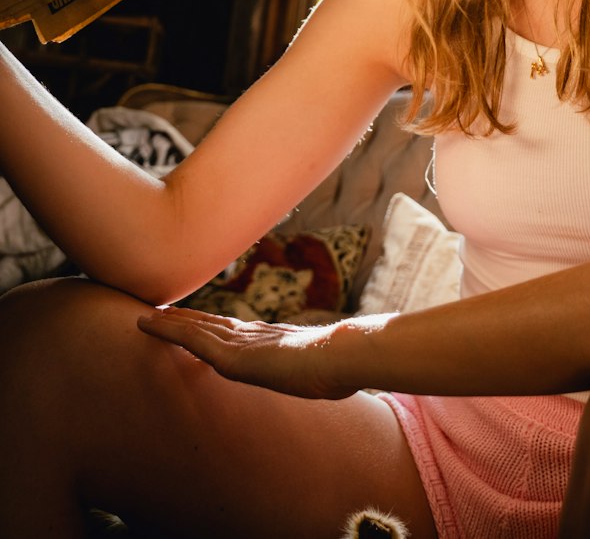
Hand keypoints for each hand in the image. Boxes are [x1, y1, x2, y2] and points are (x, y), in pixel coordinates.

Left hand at [137, 304, 381, 400]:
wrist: (343, 356)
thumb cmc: (342, 364)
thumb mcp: (328, 370)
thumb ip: (321, 367)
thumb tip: (338, 378)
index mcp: (274, 341)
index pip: (236, 331)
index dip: (214, 325)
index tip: (197, 321)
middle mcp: (254, 336)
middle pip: (212, 325)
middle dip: (188, 320)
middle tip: (162, 312)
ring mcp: (242, 344)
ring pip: (197, 329)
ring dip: (170, 323)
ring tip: (147, 316)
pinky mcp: (231, 355)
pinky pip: (192, 339)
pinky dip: (168, 331)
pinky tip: (148, 325)